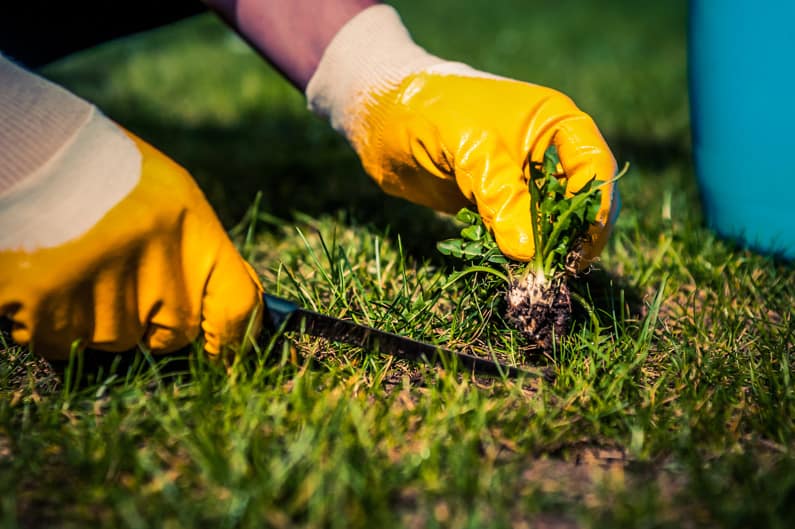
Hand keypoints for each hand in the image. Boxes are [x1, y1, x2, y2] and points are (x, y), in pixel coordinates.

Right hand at [0, 129, 262, 359]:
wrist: (18, 148)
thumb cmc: (98, 170)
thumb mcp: (167, 194)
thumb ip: (197, 254)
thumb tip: (226, 319)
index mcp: (190, 227)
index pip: (236, 306)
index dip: (235, 338)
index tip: (223, 353)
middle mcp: (154, 260)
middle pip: (172, 332)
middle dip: (151, 319)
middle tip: (118, 274)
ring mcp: (100, 285)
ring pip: (113, 340)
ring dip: (94, 317)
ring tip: (73, 262)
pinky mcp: (46, 304)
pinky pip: (59, 342)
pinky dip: (50, 321)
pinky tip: (44, 275)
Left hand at [306, 5, 617, 261]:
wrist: (380, 116)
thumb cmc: (431, 112)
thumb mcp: (472, 149)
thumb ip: (502, 197)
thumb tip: (527, 253)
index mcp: (556, 123)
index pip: (595, 170)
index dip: (594, 211)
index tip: (579, 249)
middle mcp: (546, 153)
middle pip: (579, 203)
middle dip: (570, 236)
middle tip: (551, 270)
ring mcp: (521, 180)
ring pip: (548, 223)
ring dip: (541, 250)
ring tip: (527, 275)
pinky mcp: (495, 202)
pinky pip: (516, 233)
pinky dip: (513, 251)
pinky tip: (504, 265)